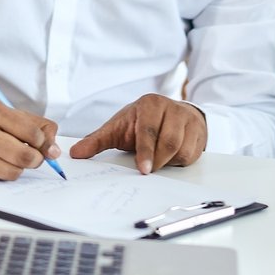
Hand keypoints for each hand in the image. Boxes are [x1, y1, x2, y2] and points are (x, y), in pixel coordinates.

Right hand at [0, 96, 60, 181]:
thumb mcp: (12, 113)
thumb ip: (39, 128)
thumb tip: (54, 152)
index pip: (33, 134)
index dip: (42, 142)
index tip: (38, 142)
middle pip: (23, 157)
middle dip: (35, 159)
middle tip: (32, 156)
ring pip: (11, 172)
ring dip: (16, 168)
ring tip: (9, 156)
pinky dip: (0, 174)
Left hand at [69, 94, 206, 173]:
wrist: (172, 113)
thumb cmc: (142, 122)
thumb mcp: (118, 128)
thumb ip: (97, 141)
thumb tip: (75, 154)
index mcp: (149, 104)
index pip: (148, 130)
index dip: (145, 151)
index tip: (142, 169)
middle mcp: (170, 107)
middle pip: (168, 141)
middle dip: (157, 160)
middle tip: (147, 171)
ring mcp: (187, 118)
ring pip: (181, 148)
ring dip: (168, 161)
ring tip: (157, 160)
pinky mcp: (198, 130)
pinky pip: (192, 153)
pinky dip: (180, 161)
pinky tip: (170, 157)